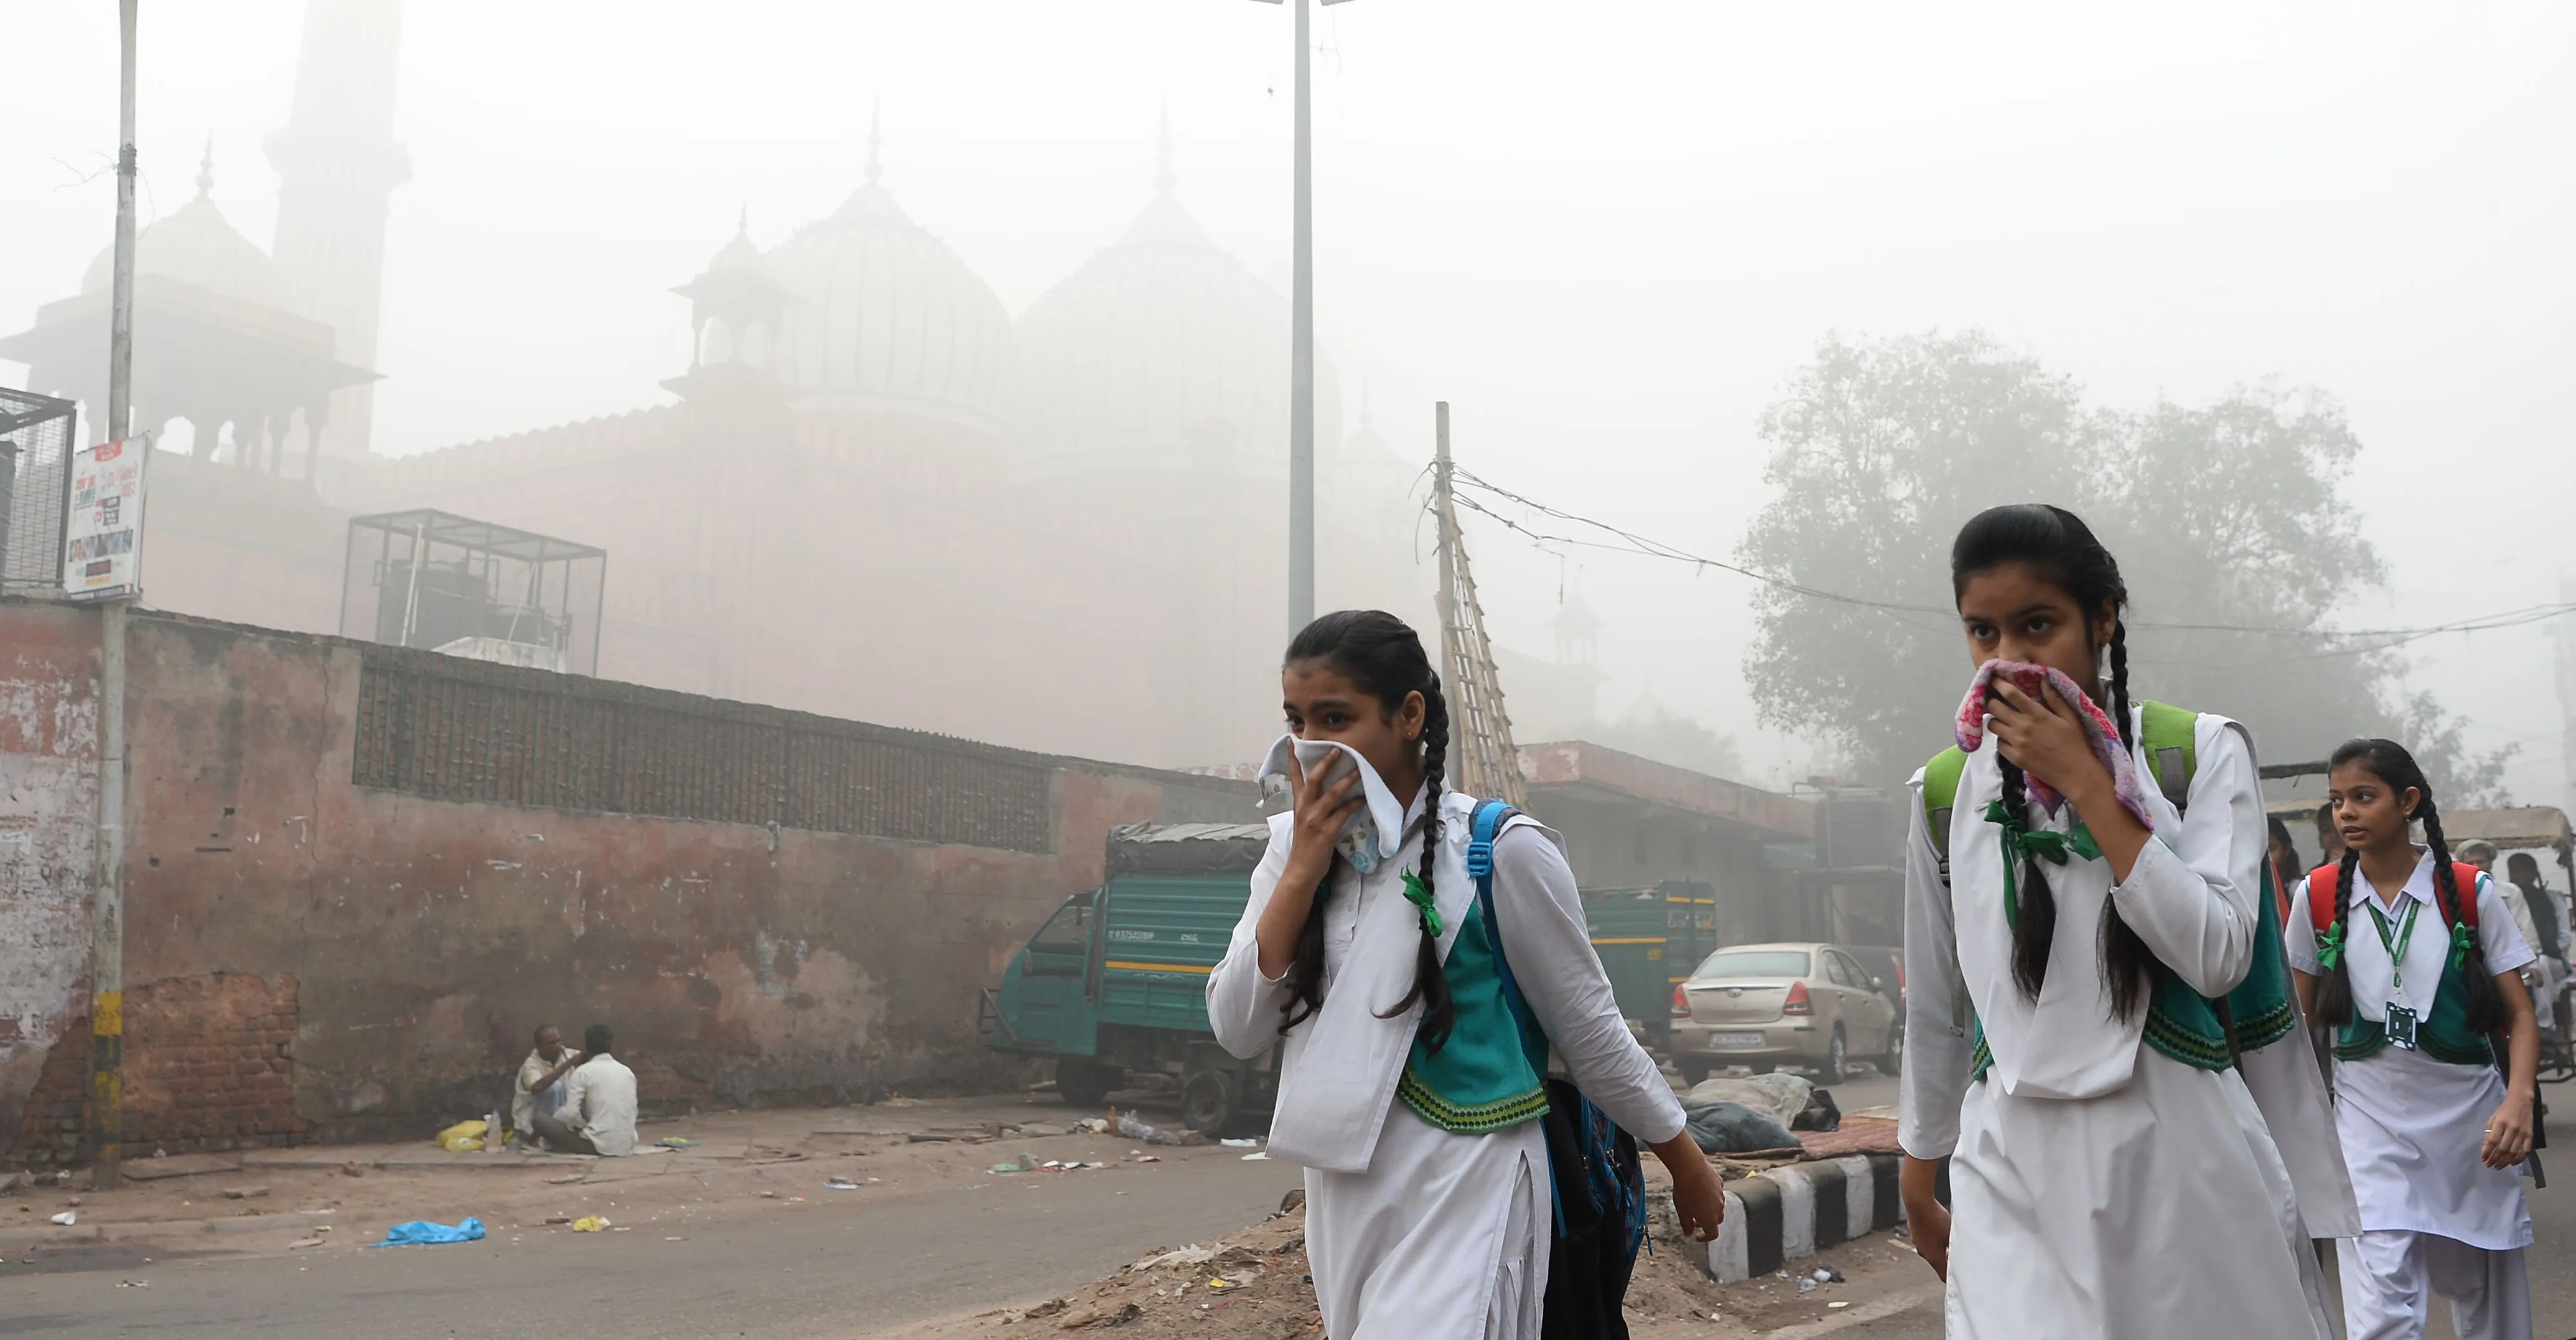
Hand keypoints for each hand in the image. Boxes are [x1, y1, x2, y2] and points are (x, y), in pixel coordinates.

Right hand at [1281, 749, 1361, 889]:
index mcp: (1298, 805)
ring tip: (1359, 770)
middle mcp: (1304, 809)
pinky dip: (1354, 804)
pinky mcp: (1326, 831)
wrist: (1301, 870)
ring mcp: (1314, 819)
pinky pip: (1343, 813)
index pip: (1294, 777)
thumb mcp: (1304, 821)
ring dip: (1347, 781)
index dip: (1292, 758)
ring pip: (1332, 794)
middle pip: (1314, 779)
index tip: (1292, 741)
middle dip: (1325, 763)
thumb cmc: (1305, 846)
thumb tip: (1328, 792)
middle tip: (1337, 748)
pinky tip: (1363, 798)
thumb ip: (1312, 806)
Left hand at [1647, 1134, 1726, 1242]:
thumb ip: (1686, 1225)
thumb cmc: (1684, 1192)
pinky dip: (1710, 1193)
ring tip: (1696, 1201)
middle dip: (1707, 1221)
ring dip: (1709, 1207)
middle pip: (1717, 1220)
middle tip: (1694, 1218)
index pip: (1713, 1234)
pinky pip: (1717, 1191)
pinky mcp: (1719, 1182)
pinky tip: (1699, 1187)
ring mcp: (1721, 1194)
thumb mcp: (1682, 1212)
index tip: (1697, 1236)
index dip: (1705, 1237)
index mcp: (1710, 1219)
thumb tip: (1688, 1234)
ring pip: (1718, 1205)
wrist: (1691, 1169)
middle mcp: (1719, 1208)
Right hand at [1900, 1155, 1951, 1280]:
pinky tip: (1941, 1230)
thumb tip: (1964, 1253)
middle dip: (1949, 1261)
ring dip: (1942, 1249)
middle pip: (1938, 1263)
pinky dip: (1935, 1240)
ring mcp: (1918, 1242)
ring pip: (1932, 1251)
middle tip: (1961, 1257)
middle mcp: (1923, 1252)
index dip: (1953, 1279)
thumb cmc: (1934, 1218)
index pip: (1944, 1275)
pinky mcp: (1916, 1232)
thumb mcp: (1952, 1235)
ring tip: (1951, 1241)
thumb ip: (1957, 1247)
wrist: (1917, 1201)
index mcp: (1933, 1257)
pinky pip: (1927, 1240)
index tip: (1962, 1278)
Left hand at [1985, 679, 2111, 805]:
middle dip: (1992, 702)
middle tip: (1996, 702)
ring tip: (2004, 721)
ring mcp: (2016, 743)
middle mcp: (2023, 727)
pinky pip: (1999, 744)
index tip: (1993, 679)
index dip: (1998, 684)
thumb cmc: (2076, 743)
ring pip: (1992, 725)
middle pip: (1994, 708)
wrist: (2076, 773)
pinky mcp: (2014, 758)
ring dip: (1996, 721)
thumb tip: (2043, 679)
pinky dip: (2002, 739)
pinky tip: (2011, 739)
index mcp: (2037, 714)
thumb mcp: (2070, 717)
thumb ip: (2055, 698)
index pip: (2010, 694)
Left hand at [2482, 1093, 2534, 1168]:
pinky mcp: (2530, 1136)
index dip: (2487, 1152)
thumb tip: (2485, 1148)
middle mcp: (2512, 1129)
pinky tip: (2513, 1163)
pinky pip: (2526, 1151)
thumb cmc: (2504, 1110)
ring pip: (2514, 1152)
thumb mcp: (2493, 1118)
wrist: (2521, 1102)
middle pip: (2503, 1148)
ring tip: (2498, 1166)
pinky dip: (2520, 1159)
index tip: (2483, 1159)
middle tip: (2489, 1165)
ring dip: (2505, 1161)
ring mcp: (2523, 1133)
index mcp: (2500, 1123)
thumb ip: (2488, 1132)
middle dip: (2495, 1159)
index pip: (2492, 1141)